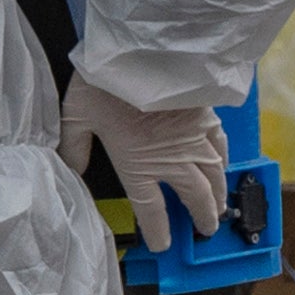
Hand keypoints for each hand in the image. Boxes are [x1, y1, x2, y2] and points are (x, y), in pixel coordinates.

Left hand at [58, 77, 231, 253]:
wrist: (144, 49)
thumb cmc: (106, 82)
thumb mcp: (76, 114)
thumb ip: (74, 145)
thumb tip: (69, 168)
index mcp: (138, 166)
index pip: (152, 211)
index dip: (159, 233)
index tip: (163, 245)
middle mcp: (172, 160)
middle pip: (194, 199)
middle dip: (202, 219)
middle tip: (205, 232)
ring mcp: (194, 139)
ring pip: (215, 177)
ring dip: (219, 196)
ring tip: (221, 207)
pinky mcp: (208, 117)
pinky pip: (222, 146)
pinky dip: (225, 160)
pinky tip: (225, 165)